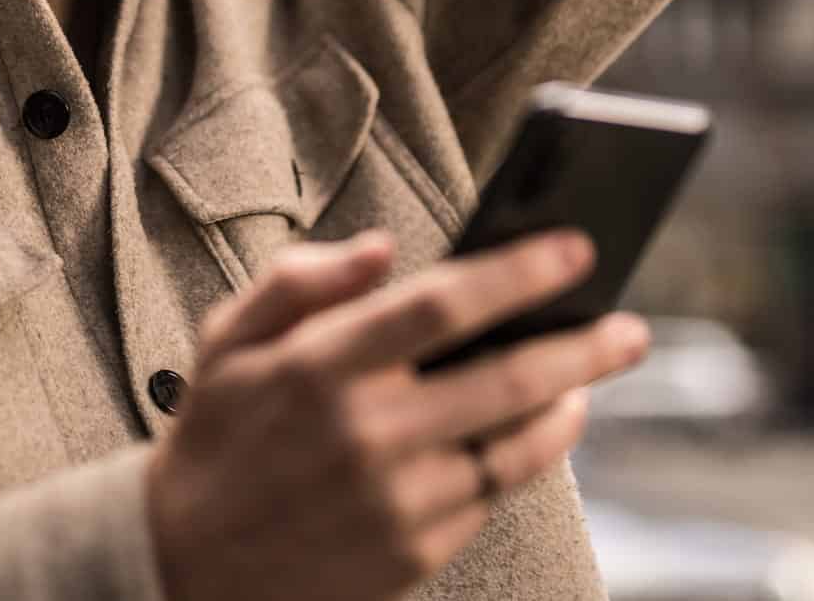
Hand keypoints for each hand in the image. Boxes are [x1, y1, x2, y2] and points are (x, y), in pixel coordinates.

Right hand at [144, 228, 647, 600]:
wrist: (183, 566)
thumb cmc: (216, 435)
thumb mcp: (228, 339)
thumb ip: (302, 280)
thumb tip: (384, 248)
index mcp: (321, 367)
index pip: (443, 305)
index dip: (518, 272)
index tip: (575, 248)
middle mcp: (367, 434)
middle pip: (508, 379)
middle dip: (584, 346)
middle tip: (630, 327)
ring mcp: (396, 500)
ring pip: (517, 448)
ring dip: (569, 408)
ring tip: (591, 378)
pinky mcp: (412, 553)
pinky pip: (491, 497)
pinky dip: (525, 459)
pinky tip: (538, 431)